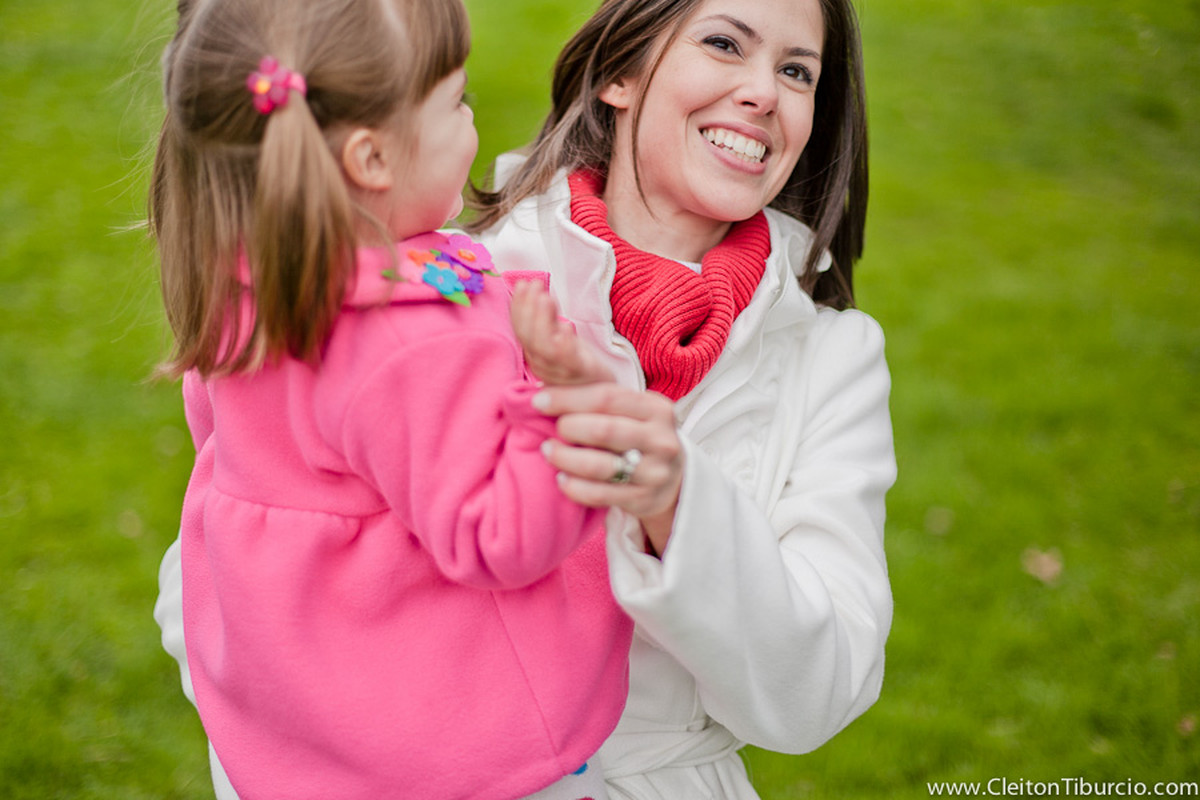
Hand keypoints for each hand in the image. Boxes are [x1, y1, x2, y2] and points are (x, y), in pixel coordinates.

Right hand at [510, 281, 613, 385]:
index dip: (518, 307)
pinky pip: (568, 361)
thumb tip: (535, 291)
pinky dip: (563, 344)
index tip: (522, 284)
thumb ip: (548, 319)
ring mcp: (560, 372)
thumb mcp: (560, 337)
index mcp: (535, 355)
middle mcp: (542, 365)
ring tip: (546, 298)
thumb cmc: (578, 362)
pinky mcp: (581, 374)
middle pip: (528, 337)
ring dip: (542, 320)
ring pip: (543, 348)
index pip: (520, 330)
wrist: (601, 391)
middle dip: (528, 308)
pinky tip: (565, 327)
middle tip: (534, 285)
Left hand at [534, 383, 682, 555]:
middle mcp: (660, 439)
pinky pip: (599, 495)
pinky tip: (561, 479)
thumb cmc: (637, 435)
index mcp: (656, 409)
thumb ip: (598, 399)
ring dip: (565, 458)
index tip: (539, 401)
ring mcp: (654, 472)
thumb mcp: (631, 411)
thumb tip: (545, 392)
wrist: (671, 478)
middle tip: (552, 430)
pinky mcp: (643, 499)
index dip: (568, 398)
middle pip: (604, 430)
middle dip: (569, 428)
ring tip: (549, 451)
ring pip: (600, 466)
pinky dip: (574, 487)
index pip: (607, 397)